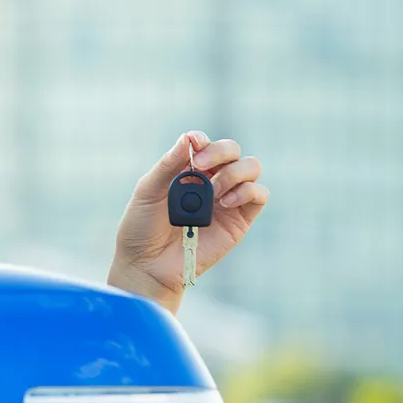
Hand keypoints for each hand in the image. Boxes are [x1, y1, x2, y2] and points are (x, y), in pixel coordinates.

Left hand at [110, 131, 268, 308]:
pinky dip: (247, 191)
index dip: (203, 140)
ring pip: (250, 167)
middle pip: (232, 150)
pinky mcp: (239, 220)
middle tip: (200, 165)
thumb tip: (188, 138)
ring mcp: (227, 199)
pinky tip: (224, 202)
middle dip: (220, 151)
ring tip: (212, 191)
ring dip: (233, 172)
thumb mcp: (148, 191)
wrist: (148, 264)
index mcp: (186, 171)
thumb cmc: (142, 227)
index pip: (205, 144)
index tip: (195, 144)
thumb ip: (168, 165)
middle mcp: (210, 181)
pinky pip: (259, 195)